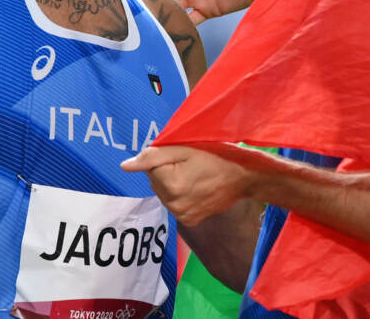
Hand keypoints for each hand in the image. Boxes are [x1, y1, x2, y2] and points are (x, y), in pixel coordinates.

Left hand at [121, 145, 251, 225]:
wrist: (244, 177)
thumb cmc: (216, 157)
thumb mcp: (184, 149)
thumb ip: (152, 156)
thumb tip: (125, 166)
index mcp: (171, 185)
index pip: (149, 168)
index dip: (164, 159)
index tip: (183, 156)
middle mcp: (174, 205)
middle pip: (154, 182)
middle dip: (165, 172)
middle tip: (189, 164)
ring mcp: (182, 216)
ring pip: (163, 193)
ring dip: (171, 183)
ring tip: (194, 175)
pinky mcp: (190, 221)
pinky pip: (174, 204)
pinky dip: (180, 195)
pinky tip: (195, 187)